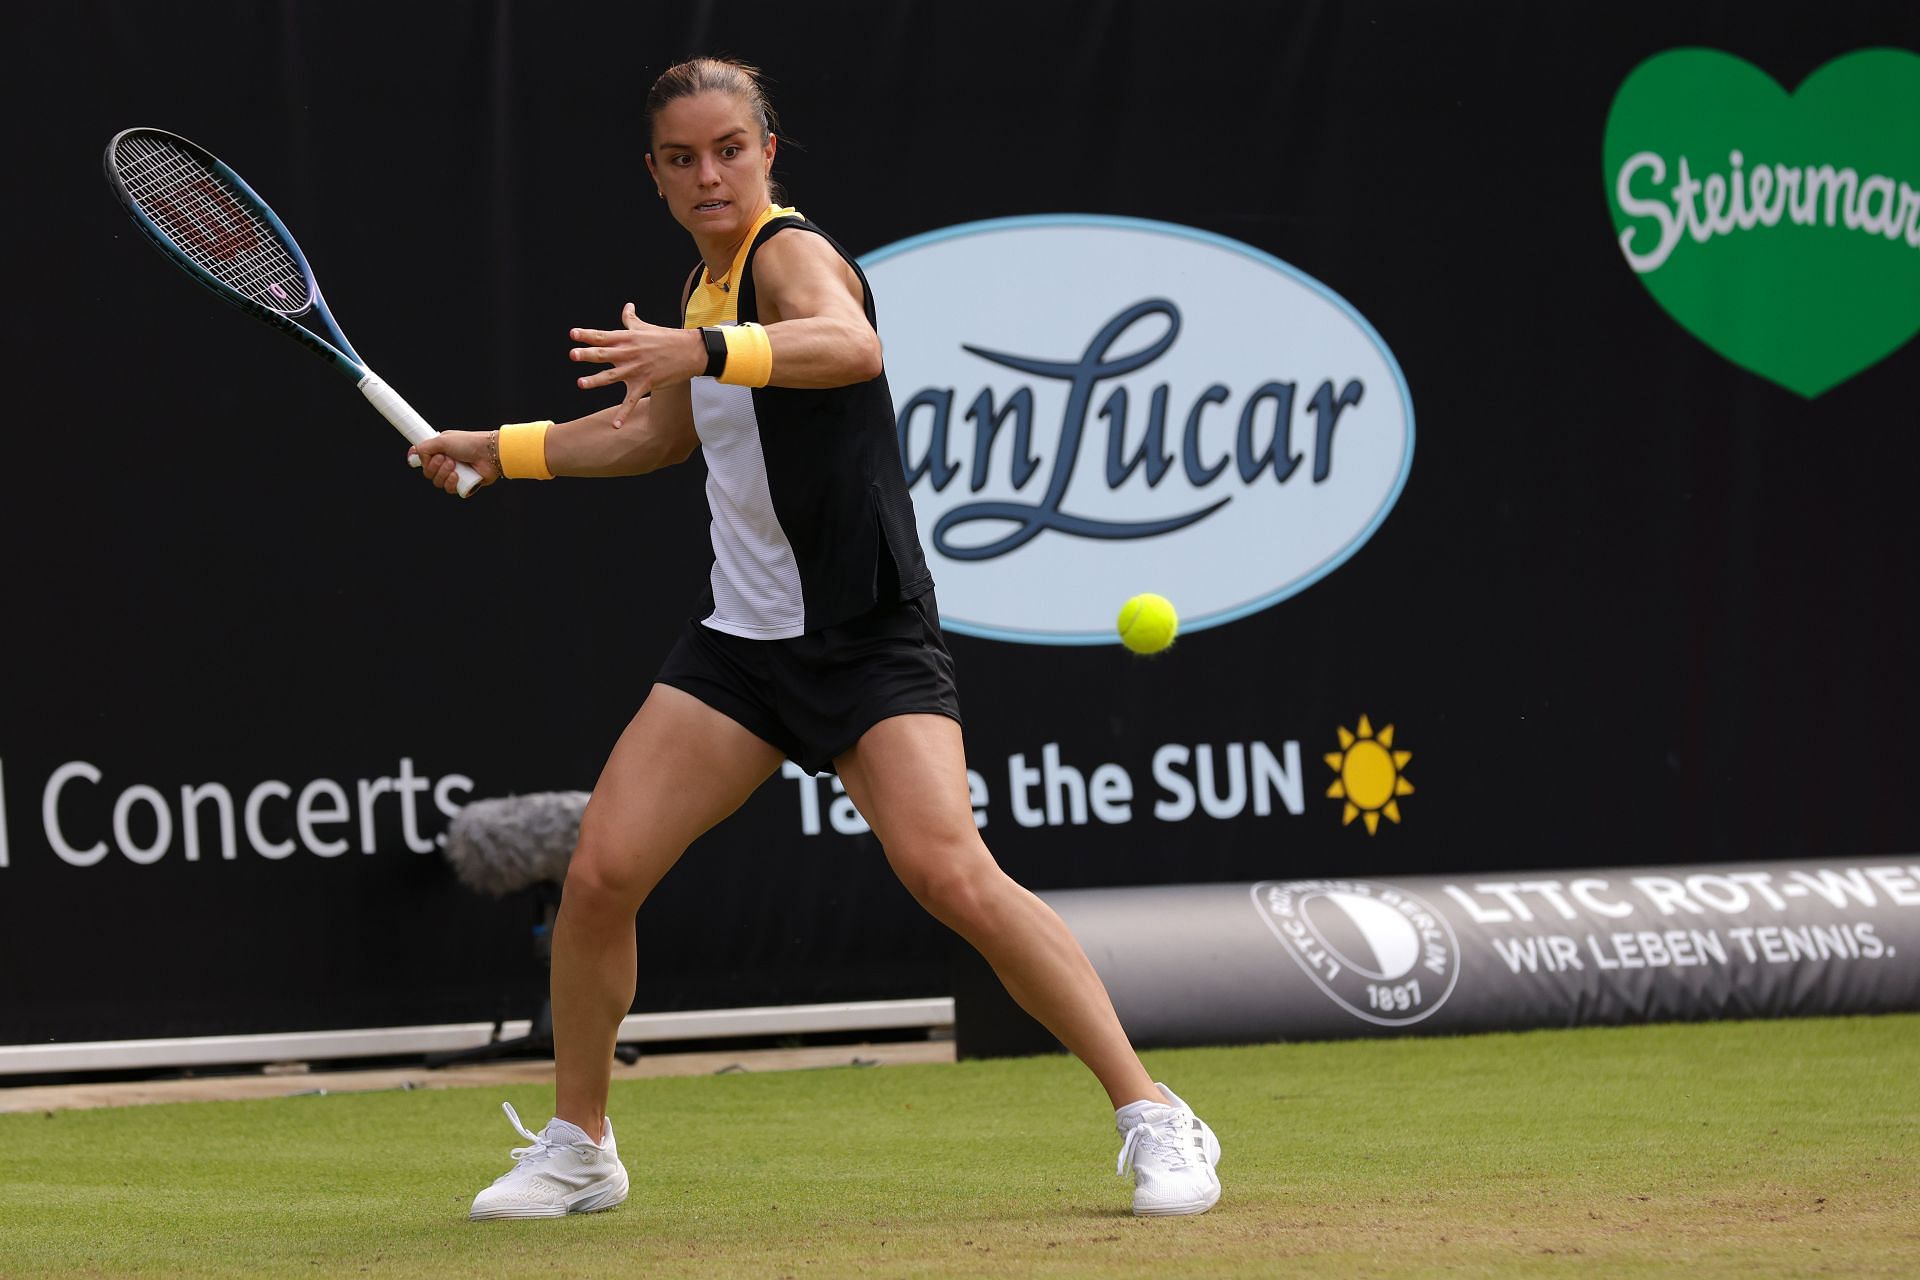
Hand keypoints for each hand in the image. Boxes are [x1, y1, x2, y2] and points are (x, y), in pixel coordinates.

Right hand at [409, 430, 497, 494]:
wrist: (489, 453)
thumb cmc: (468, 443)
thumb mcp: (442, 440)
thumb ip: (424, 447)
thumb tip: (412, 453)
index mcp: (441, 451)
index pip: (424, 461)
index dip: (424, 461)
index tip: (427, 456)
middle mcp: (446, 463)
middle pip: (428, 473)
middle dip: (435, 467)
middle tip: (446, 458)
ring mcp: (455, 475)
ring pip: (437, 483)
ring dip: (443, 474)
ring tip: (455, 465)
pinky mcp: (463, 485)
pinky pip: (449, 490)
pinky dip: (451, 483)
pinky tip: (458, 476)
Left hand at [570, 304, 703, 427]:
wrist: (689, 351)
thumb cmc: (666, 338)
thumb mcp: (645, 327)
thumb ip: (630, 319)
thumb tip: (627, 306)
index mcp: (627, 338)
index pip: (603, 336)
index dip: (587, 335)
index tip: (572, 334)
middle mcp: (628, 353)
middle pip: (604, 354)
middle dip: (588, 354)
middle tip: (573, 355)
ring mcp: (636, 369)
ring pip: (612, 376)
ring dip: (596, 380)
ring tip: (580, 383)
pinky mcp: (645, 383)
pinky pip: (632, 401)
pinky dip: (624, 414)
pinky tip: (615, 426)